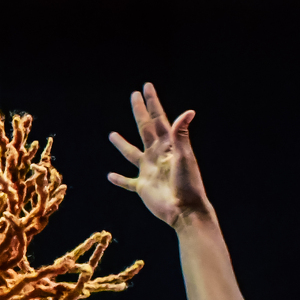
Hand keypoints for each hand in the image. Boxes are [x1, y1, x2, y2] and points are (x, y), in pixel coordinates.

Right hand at [108, 82, 209, 228]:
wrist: (184, 211)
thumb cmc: (188, 185)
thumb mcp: (184, 158)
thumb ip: (181, 135)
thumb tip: (188, 111)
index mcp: (168, 146)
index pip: (158, 120)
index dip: (152, 103)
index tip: (146, 87)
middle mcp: (157, 155)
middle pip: (145, 129)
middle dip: (139, 112)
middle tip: (133, 96)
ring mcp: (149, 171)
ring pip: (132, 153)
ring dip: (122, 144)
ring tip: (112, 135)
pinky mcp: (142, 187)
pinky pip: (127, 181)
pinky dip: (119, 179)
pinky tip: (111, 176)